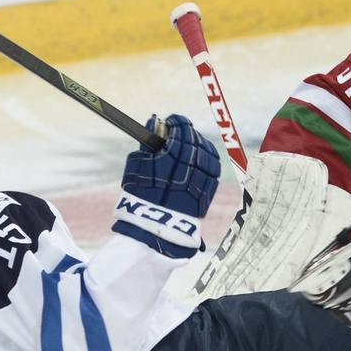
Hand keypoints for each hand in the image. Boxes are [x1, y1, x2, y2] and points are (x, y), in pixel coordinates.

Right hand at [113, 114, 219, 257]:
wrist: (154, 229)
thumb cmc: (139, 196)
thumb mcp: (136, 165)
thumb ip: (148, 141)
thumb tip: (154, 121)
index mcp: (173, 154)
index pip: (181, 128)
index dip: (176, 122)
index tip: (170, 121)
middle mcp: (192, 164)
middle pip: (195, 139)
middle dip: (187, 132)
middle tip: (178, 132)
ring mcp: (202, 178)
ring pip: (207, 152)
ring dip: (199, 145)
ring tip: (189, 146)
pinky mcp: (209, 191)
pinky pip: (213, 168)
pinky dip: (207, 160)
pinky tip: (199, 160)